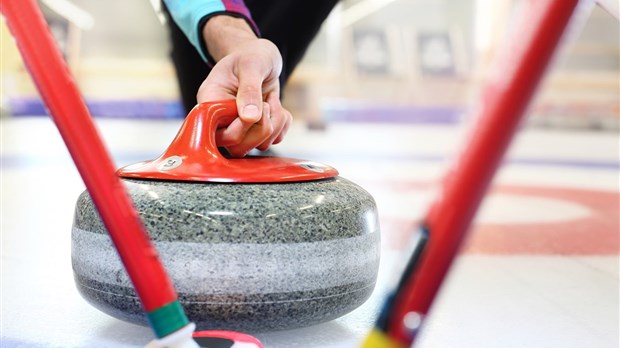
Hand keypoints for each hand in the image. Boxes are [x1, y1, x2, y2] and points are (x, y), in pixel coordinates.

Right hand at [196, 16, 291, 156]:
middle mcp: (221, 120)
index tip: (257, 105)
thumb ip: (249, 90)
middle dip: (262, 127)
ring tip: (271, 99)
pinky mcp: (256, 131)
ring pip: (258, 146)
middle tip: (267, 103)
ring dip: (275, 123)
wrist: (261, 56)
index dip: (241, 126)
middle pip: (237, 147)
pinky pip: (274, 140)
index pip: (217, 133)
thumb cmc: (251, 55)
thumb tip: (249, 118)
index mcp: (210, 102)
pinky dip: (282, 124)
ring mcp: (239, 128)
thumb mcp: (251, 65)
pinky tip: (276, 105)